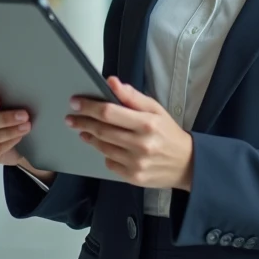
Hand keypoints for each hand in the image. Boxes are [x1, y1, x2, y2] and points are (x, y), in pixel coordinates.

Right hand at [0, 93, 31, 165]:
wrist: (11, 140)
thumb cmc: (5, 116)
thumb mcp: (3, 105)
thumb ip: (4, 100)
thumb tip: (18, 95)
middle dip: (5, 119)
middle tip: (24, 115)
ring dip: (11, 131)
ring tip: (26, 126)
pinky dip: (10, 142)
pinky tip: (19, 137)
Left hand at [68, 76, 194, 190]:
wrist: (186, 163)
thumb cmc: (168, 132)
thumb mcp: (155, 109)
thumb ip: (132, 96)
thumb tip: (111, 81)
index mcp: (147, 123)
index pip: (109, 112)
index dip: (89, 106)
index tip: (76, 102)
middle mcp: (141, 144)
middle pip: (102, 130)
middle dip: (83, 122)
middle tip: (71, 117)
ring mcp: (136, 163)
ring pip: (103, 148)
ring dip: (90, 137)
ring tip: (84, 130)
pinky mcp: (133, 177)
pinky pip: (110, 163)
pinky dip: (105, 154)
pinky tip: (106, 147)